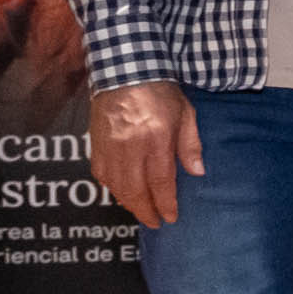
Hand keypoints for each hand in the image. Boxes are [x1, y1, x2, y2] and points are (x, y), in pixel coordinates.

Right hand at [89, 81, 200, 228]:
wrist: (124, 71)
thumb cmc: (160, 92)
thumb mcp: (186, 114)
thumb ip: (190, 145)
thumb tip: (197, 172)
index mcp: (155, 139)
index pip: (160, 182)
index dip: (165, 204)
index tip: (170, 217)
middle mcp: (129, 147)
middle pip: (135, 190)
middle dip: (146, 211)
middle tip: (155, 223)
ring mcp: (109, 146)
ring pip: (116, 186)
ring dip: (128, 203)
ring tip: (141, 210)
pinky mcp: (95, 144)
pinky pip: (101, 174)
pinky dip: (112, 188)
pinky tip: (122, 193)